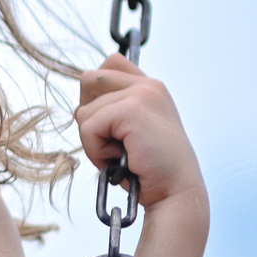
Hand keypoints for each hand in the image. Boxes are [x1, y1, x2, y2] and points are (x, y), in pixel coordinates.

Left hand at [74, 55, 204, 210]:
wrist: (176, 193)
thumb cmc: (151, 170)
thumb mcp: (133, 132)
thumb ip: (115, 110)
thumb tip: (80, 106)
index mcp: (150, 87)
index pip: (110, 63)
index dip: (97, 92)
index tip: (112, 124)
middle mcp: (148, 85)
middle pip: (88, 80)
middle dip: (90, 116)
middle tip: (114, 142)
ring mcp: (141, 94)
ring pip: (83, 111)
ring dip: (94, 141)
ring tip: (122, 155)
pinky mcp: (131, 110)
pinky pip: (88, 128)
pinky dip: (96, 151)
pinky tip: (121, 161)